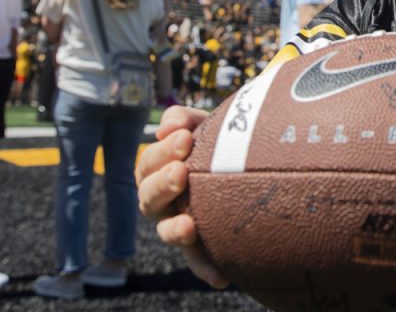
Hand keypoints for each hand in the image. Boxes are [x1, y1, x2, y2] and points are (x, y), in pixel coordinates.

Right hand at [135, 105, 225, 287]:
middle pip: (149, 197)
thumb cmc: (215, 142)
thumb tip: (169, 127)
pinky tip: (221, 277)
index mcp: (156, 171)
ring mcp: (177, 225)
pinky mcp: (198, 246)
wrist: (246, 166)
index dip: (164, 151)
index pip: (149, 163)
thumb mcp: (202, 125)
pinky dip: (206, 268)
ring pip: (167, 232)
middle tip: (181, 172)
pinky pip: (198, 261)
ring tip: (189, 226)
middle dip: (163, 184)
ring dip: (175, 230)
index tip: (186, 137)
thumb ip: (184, 119)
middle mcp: (161, 201)